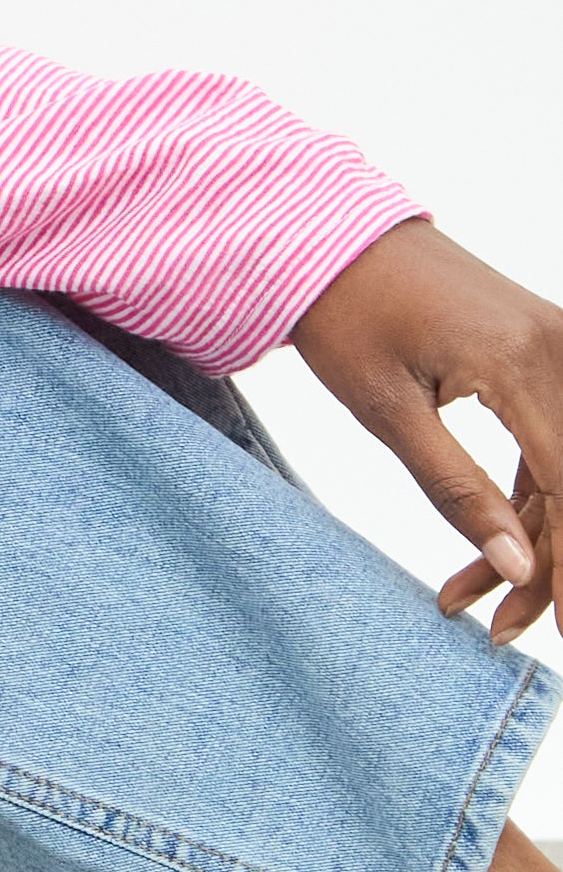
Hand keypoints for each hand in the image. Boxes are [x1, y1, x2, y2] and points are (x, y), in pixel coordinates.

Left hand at [292, 220, 561, 644]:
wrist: (333, 236)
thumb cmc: (346, 316)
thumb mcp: (388, 413)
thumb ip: (457, 491)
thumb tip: (520, 568)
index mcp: (520, 362)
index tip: (562, 634)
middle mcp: (557, 348)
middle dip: (548, 569)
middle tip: (500, 629)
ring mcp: (557, 344)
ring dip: (535, 542)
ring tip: (470, 600)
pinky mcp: (543, 350)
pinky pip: (554, 442)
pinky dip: (526, 500)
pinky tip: (483, 554)